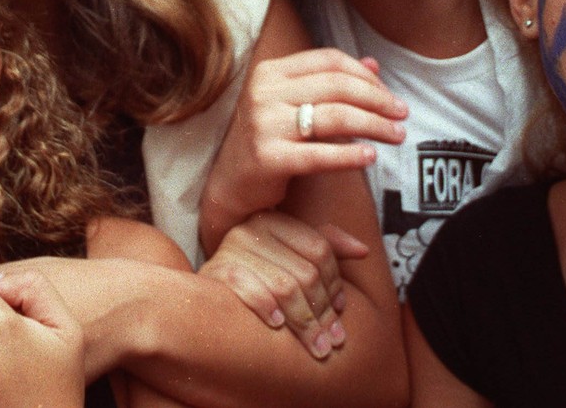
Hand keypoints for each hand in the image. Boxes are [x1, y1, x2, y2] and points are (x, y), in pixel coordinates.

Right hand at [201, 211, 369, 359]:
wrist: (203, 290)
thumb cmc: (255, 273)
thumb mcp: (290, 254)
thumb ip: (327, 247)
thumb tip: (362, 250)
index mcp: (275, 220)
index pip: (319, 250)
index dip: (335, 283)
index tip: (341, 311)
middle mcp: (252, 228)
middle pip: (305, 273)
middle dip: (323, 312)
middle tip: (333, 340)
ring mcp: (232, 248)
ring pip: (285, 287)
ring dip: (305, 322)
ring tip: (317, 346)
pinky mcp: (217, 271)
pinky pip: (250, 290)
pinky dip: (267, 309)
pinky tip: (278, 326)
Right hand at [203, 49, 406, 243]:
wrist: (231, 184)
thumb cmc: (269, 139)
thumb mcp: (293, 102)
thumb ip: (329, 81)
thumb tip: (374, 63)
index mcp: (270, 71)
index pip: (330, 61)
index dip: (366, 76)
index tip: (389, 94)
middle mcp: (264, 92)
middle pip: (337, 86)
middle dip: (378, 100)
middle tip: (402, 114)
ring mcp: (263, 124)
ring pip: (335, 116)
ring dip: (374, 125)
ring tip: (397, 135)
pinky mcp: (267, 158)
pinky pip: (320, 154)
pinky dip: (351, 154)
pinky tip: (370, 156)